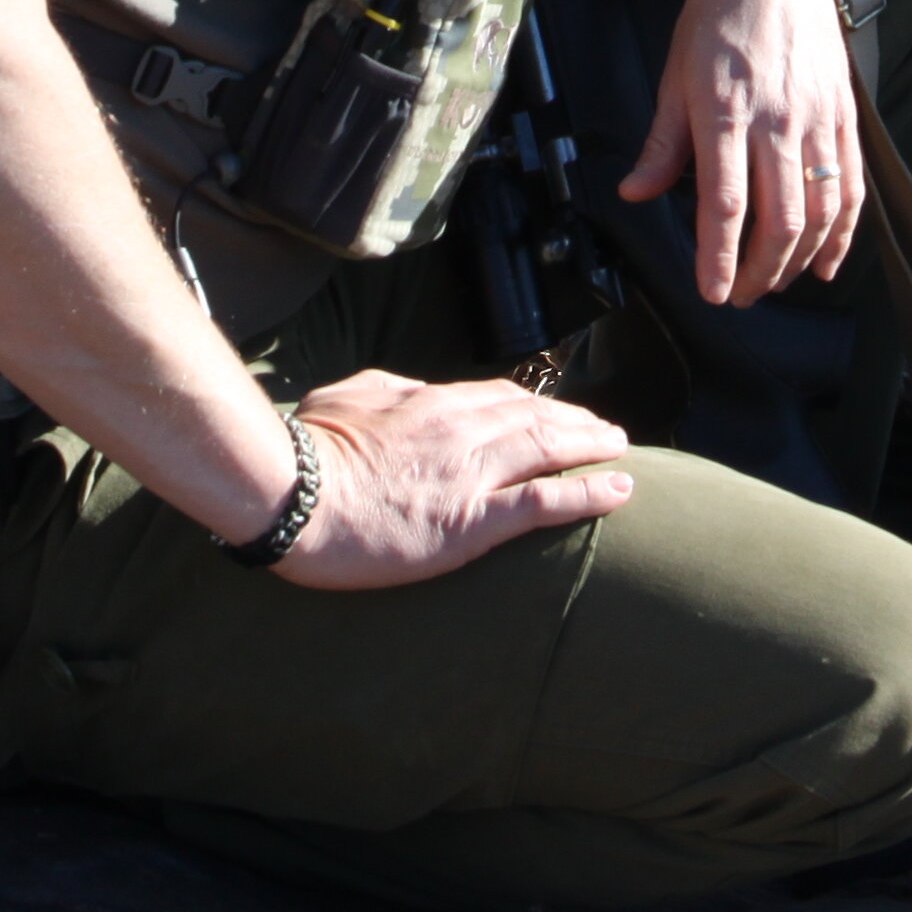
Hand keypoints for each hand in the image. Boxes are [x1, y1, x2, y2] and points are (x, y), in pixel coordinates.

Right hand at [269, 369, 633, 589]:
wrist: (291, 495)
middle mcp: (460, 428)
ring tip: (620, 450)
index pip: (498, 396)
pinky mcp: (472, 521)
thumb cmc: (304, 450)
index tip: (556, 411)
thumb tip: (405, 390)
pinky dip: (587, 493)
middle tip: (605, 430)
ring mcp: (470, 473)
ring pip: (549, 448)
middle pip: (535, 416)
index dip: (535, 403)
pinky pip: (543, 501)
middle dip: (577, 421)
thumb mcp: (342, 400)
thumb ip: (383, 392)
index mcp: (428, 401)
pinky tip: (618, 490)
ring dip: (592, 446)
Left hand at [618, 0, 861, 302]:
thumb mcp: (675, 75)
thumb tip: (635, 194)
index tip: (712, 293)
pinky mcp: (845, 113)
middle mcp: (777, 119)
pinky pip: (851, 185)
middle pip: (779, 218)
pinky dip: (843, 231)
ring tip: (775, 282)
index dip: (719, 256)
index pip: (725, 202)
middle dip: (760, 270)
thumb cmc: (716, 16)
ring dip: (799, 259)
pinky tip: (827, 262)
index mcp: (725, 110)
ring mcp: (817, 117)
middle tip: (741, 295)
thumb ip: (662, 143)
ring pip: (820, 209)